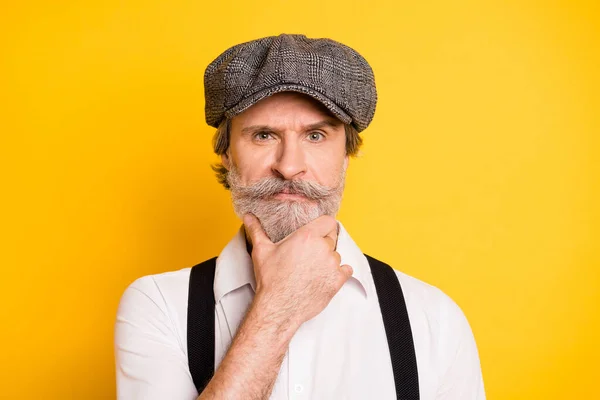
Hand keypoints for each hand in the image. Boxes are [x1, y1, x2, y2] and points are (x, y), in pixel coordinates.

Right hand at [243, 214, 353, 328]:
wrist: (279, 307)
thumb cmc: (271, 279)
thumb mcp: (261, 251)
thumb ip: (257, 230)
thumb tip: (248, 217)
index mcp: (307, 236)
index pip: (328, 221)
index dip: (324, 225)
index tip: (318, 231)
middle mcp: (323, 248)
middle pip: (331, 238)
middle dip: (323, 243)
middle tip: (309, 253)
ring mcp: (332, 265)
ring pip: (337, 255)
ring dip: (329, 259)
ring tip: (313, 268)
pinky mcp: (337, 281)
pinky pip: (346, 270)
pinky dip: (339, 273)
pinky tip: (326, 276)